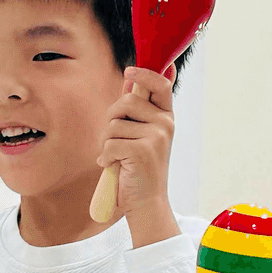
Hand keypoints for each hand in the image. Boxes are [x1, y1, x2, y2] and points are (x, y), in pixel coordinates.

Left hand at [98, 67, 180, 245]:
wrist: (147, 201)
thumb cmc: (139, 167)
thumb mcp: (142, 134)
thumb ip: (137, 108)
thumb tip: (129, 79)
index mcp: (166, 117)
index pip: (160, 84)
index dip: (144, 73)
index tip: (129, 71)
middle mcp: (165, 124)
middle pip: (126, 102)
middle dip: (111, 119)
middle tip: (114, 138)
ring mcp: (156, 137)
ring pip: (114, 124)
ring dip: (106, 142)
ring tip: (117, 156)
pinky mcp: (142, 151)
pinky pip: (109, 143)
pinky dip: (105, 156)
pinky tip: (114, 166)